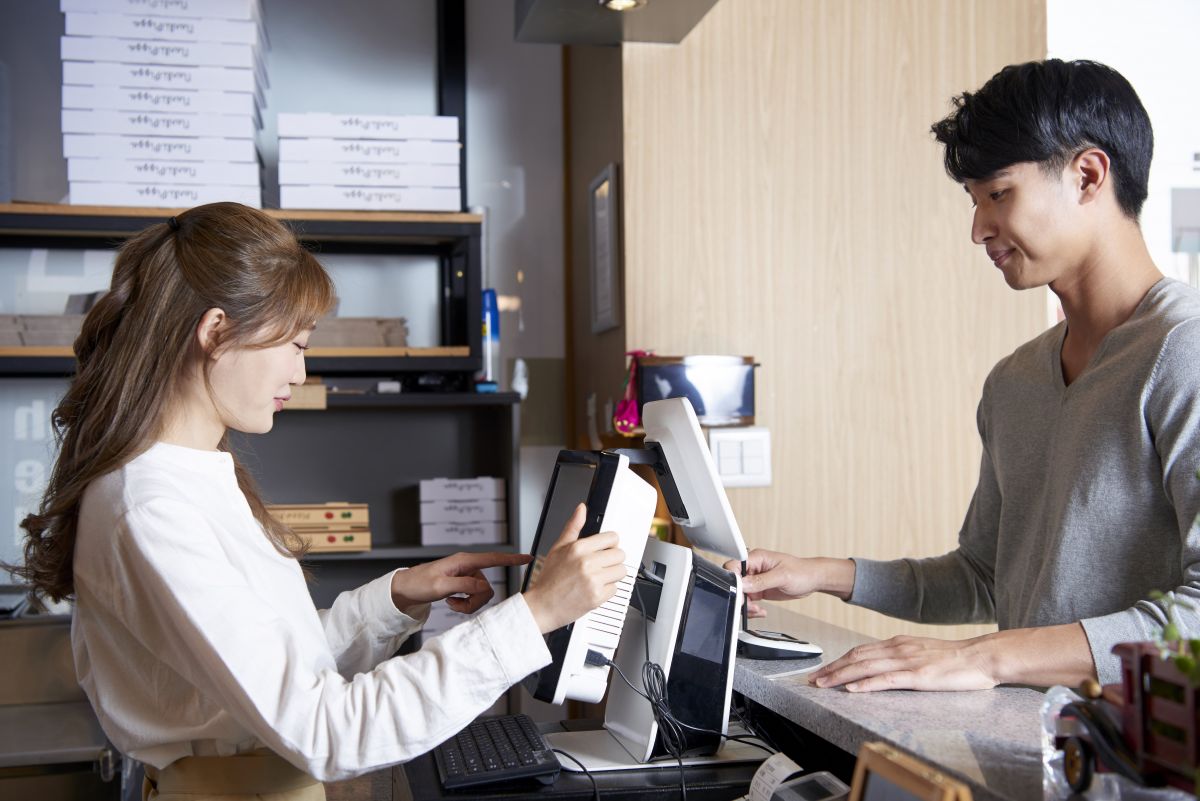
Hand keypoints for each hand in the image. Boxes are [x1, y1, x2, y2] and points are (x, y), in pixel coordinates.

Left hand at [390, 551, 532, 613]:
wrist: (406, 589)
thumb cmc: (419, 583)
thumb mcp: (441, 586)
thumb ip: (464, 585)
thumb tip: (484, 587)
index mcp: (464, 561)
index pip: (493, 559)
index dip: (512, 559)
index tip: (528, 558)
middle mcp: (467, 566)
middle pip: (487, 586)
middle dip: (476, 600)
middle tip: (456, 605)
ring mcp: (466, 576)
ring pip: (481, 594)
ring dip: (469, 604)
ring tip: (451, 603)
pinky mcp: (463, 585)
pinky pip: (474, 597)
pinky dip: (465, 605)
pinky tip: (451, 602)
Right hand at [523, 503, 626, 633]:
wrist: (542, 606)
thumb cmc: (549, 579)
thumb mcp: (558, 548)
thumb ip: (573, 527)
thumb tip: (581, 508)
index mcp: (579, 548)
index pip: (612, 538)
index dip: (610, 543)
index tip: (606, 548)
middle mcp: (587, 563)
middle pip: (620, 554)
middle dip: (612, 559)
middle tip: (601, 565)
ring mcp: (593, 580)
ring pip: (621, 571)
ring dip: (613, 575)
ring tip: (598, 577)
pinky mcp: (597, 597)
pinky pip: (615, 589)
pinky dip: (607, 591)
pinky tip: (594, 589)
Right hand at [723, 549, 854, 616]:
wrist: (813, 580)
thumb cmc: (802, 572)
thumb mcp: (781, 576)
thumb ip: (760, 581)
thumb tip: (742, 584)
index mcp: (756, 558)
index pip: (734, 566)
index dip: (732, 580)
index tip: (738, 592)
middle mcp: (753, 568)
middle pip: (735, 583)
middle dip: (740, 596)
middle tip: (749, 605)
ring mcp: (756, 579)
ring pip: (741, 594)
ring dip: (746, 605)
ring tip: (757, 610)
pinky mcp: (759, 589)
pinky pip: (748, 600)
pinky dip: (752, 608)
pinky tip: (760, 611)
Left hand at [810, 635, 996, 691]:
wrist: (982, 657)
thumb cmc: (957, 659)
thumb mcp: (922, 652)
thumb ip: (902, 656)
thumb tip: (883, 664)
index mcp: (899, 643)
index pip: (860, 650)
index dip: (838, 660)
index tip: (822, 669)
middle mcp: (898, 648)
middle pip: (856, 657)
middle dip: (831, 668)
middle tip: (812, 679)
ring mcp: (907, 661)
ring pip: (865, 667)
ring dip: (841, 676)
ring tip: (823, 684)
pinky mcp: (918, 676)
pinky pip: (886, 680)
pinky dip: (866, 684)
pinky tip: (852, 690)